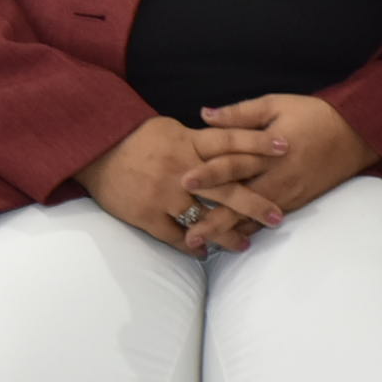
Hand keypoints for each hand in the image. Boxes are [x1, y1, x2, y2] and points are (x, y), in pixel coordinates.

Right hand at [73, 116, 282, 253]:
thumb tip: (232, 142)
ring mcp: (164, 194)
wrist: (94, 149)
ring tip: (245, 244)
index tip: (287, 148)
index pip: (231, 141)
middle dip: (255, 204)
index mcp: (189, 142)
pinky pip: (175, 235)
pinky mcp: (146, 214)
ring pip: (204, 218)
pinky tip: (205, 252)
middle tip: (277, 217)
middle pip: (226, 188)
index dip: (259, 143)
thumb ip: (201, 139)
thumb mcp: (172, 129)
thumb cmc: (136, 137)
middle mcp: (182, 169)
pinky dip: (192, 245)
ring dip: (227, 234)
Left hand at [182, 93, 380, 249]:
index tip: (184, 182)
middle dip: (215, 220)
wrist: (356, 134)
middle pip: (241, 201)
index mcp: (271, 150)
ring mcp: (289, 193)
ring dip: (229, 232)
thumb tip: (204, 114)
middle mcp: (279, 176)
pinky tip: (233, 240)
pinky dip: (250, 230)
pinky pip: (269, 220)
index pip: (234, 163)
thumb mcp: (276, 104)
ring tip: (205, 244)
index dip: (209, 173)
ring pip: (255, 218)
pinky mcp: (297, 201)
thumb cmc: (314, 115)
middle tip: (189, 235)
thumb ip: (240, 113)